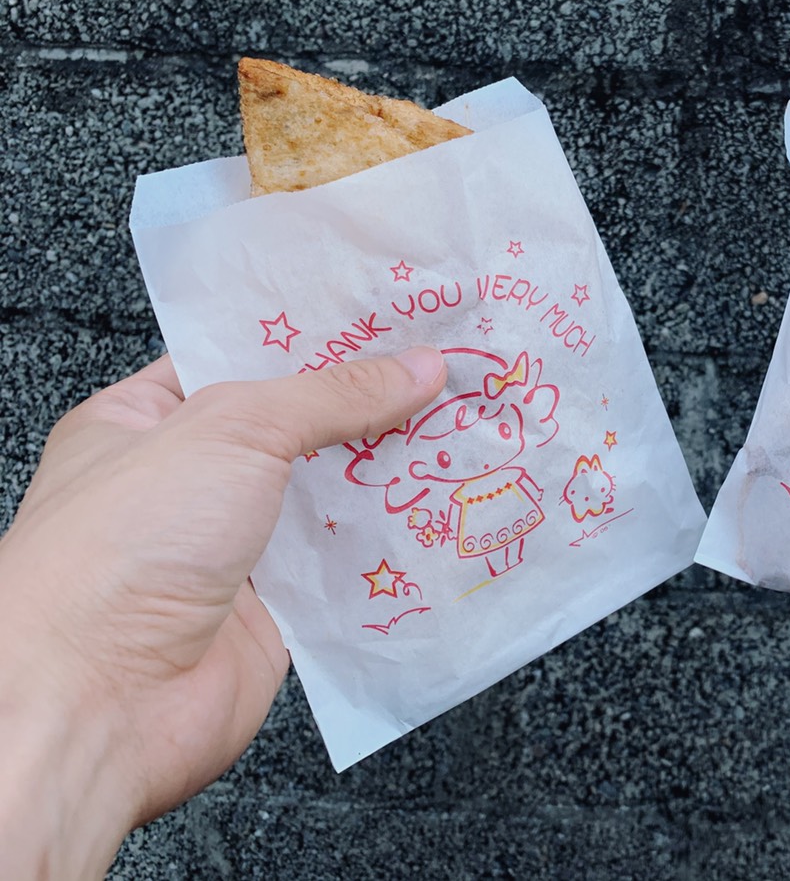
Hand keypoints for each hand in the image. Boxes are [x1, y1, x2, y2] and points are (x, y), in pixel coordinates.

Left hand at [0, 348, 445, 877]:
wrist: (100, 703)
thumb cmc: (123, 549)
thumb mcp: (232, 430)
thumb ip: (333, 395)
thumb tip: (420, 366)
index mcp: (140, 420)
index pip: (237, 357)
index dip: (311, 334)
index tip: (388, 314)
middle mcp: (184, 483)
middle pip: (294, 427)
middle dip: (367, 403)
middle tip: (446, 364)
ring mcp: (229, 549)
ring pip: (325, 497)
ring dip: (386, 473)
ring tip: (462, 424)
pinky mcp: (274, 610)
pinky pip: (344, 567)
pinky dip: (390, 545)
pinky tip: (444, 508)